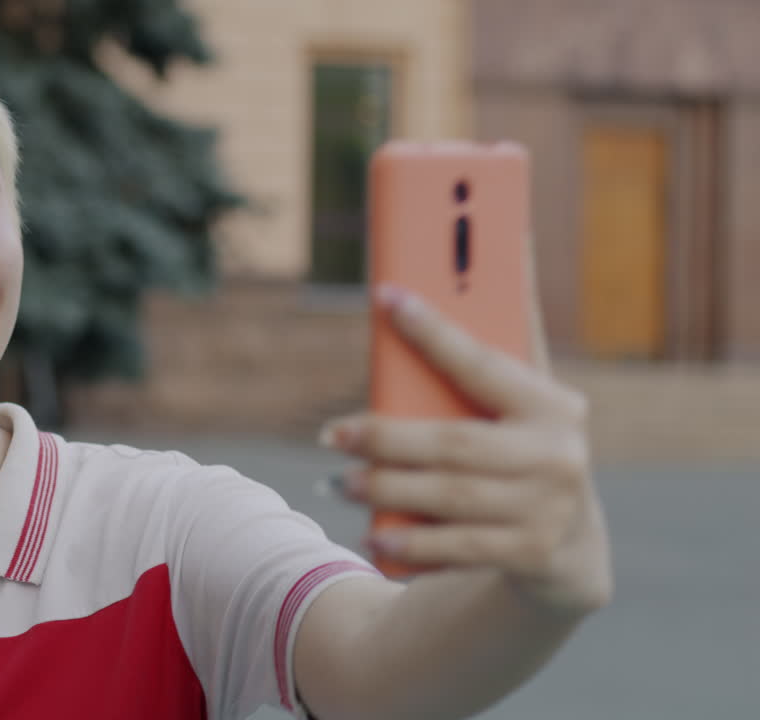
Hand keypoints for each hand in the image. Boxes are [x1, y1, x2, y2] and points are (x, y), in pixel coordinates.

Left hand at [322, 286, 613, 614]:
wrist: (569, 551)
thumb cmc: (523, 457)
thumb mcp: (521, 412)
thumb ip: (493, 357)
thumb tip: (484, 259)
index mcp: (553, 406)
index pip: (483, 363)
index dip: (435, 332)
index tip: (389, 300)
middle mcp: (556, 456)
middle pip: (454, 443)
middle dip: (386, 438)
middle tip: (333, 434)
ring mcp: (546, 509)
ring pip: (448, 495)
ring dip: (385, 490)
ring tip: (340, 483)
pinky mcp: (529, 555)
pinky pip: (456, 548)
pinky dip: (410, 545)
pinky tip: (372, 538)